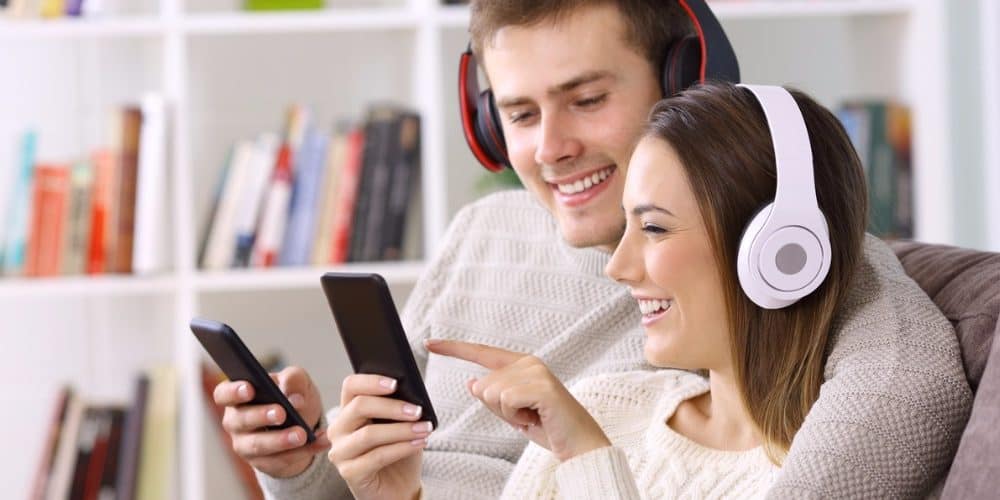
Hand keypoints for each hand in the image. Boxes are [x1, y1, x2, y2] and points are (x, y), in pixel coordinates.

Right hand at [213, 366, 330, 477]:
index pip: (224, 394)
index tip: (249, 389)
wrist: (305, 425)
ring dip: (281, 440)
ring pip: (259, 445)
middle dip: (261, 416)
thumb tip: (294, 397)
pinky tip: (319, 441)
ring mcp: (246, 445)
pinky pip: (279, 460)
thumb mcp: (298, 382)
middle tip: (281, 413)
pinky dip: (303, 451)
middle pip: (241, 420)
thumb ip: (294, 380)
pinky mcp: (262, 463)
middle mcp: (236, 421)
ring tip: (302, 435)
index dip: (233, 392)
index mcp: (238, 396)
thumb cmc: (294, 396)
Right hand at [326, 374, 431, 499]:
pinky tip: (419, 443)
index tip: (396, 383)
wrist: (399, 488)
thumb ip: (400, 408)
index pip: (351, 386)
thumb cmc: (399, 452)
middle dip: (392, 407)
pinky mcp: (349, 473)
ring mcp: (341, 452)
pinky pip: (377, 456)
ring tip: (424, 428)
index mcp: (348, 411)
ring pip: (369, 433)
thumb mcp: (400, 425)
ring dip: (401, 430)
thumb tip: (413, 394)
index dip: (372, 381)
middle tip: (417, 410)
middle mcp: (339, 429)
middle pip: (359, 407)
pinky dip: (402, 448)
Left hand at [424, 339, 609, 461]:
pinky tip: (535, 417)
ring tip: (532, 416)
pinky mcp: (541, 386)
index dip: (454, 348)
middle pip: (483, 384)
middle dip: (498, 409)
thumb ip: (492, 397)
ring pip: (492, 393)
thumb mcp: (513, 413)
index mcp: (522, 364)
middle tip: (525, 416)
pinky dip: (516, 416)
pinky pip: (506, 401)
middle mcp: (528, 362)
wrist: (579, 444)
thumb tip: (471, 382)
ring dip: (508, 414)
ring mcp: (536, 372)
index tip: (429, 343)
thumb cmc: (548, 427)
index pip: (481, 353)